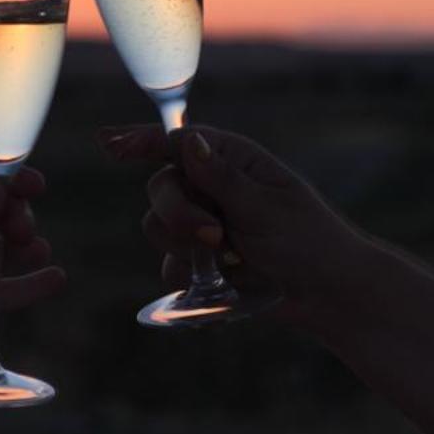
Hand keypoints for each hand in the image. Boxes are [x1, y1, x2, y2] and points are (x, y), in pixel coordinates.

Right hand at [98, 123, 354, 333]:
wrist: (326, 293)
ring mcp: (204, 221)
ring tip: (228, 260)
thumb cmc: (309, 241)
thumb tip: (187, 140)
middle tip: (214, 237)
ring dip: (184, 245)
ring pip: (157, 225)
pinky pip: (168, 263)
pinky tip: (219, 281)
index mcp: (233, 159)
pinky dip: (187, 274)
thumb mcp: (266, 208)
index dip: (139, 140)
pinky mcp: (200, 259)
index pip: (177, 140)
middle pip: (161, 186)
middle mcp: (213, 185)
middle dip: (179, 213)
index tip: (107, 144)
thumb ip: (221, 179)